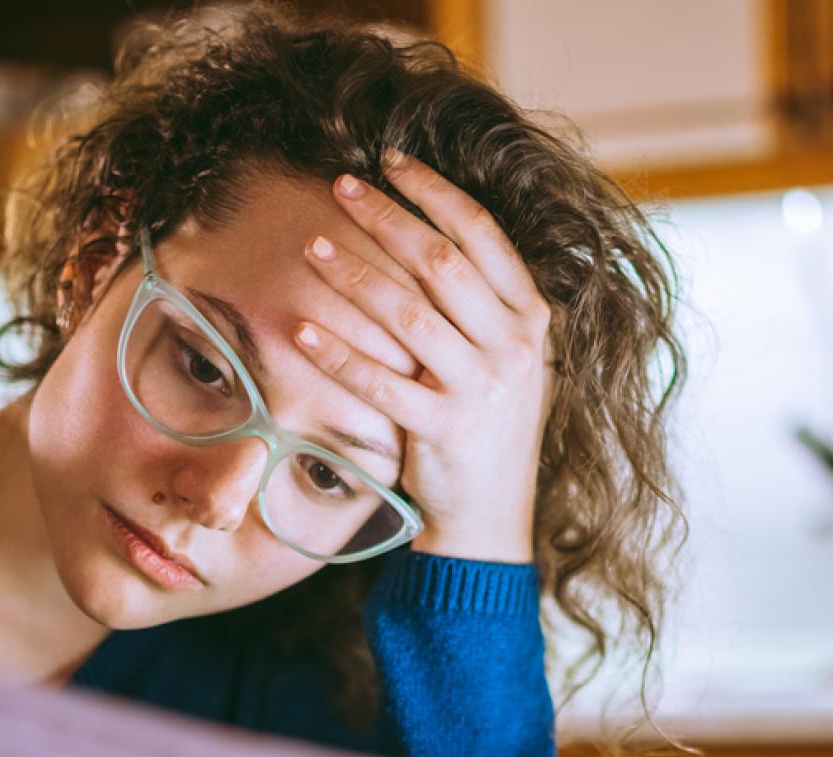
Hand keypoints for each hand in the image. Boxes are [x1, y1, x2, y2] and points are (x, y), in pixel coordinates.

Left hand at [296, 153, 551, 564]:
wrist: (491, 519)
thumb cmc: (486, 430)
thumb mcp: (506, 360)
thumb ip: (482, 305)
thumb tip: (426, 233)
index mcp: (531, 320)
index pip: (482, 235)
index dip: (434, 192)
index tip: (390, 162)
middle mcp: (513, 348)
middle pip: (441, 262)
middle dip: (387, 217)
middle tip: (340, 187)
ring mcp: (481, 390)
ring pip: (409, 315)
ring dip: (355, 276)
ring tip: (312, 247)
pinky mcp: (444, 431)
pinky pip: (381, 382)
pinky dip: (338, 354)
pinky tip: (301, 330)